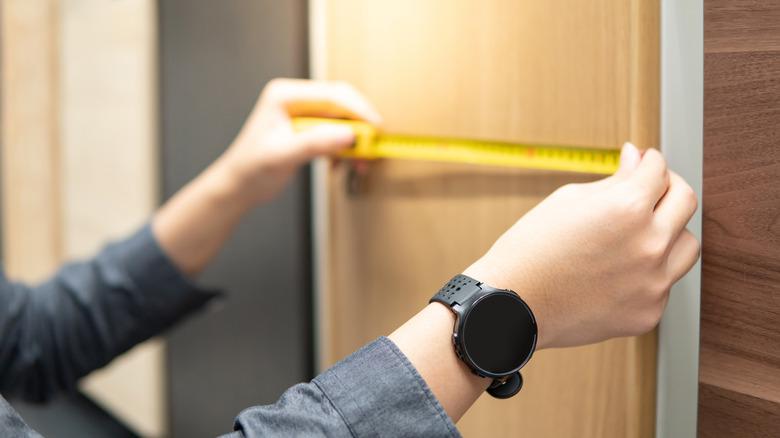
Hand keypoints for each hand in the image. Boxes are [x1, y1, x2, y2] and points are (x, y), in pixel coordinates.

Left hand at [217, 78, 381, 205]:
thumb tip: (349, 135)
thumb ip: (316, 142)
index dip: (358, 110)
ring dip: (353, 143)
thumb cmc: (251, 169)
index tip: (376, 127)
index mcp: (286, 95)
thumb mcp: (284, 155)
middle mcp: (296, 100)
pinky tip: (339, 166)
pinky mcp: (308, 130)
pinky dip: (343, 150)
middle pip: (341, 106)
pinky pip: (335, 135)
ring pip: (341, 122)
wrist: (239, 187)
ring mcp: (303, 114)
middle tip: (371, 148)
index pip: (332, 95)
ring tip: (358, 164)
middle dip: (359, 128)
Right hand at [463, 143, 698, 348]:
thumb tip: (637, 159)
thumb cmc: (531, 250)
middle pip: (686, 201)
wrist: (512, 306)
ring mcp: (653, 282)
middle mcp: (649, 244)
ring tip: (639, 234)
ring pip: (687, 245)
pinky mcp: (649, 312)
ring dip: (670, 231)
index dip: (649, 161)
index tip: (642, 163)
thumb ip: (614, 180)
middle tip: (649, 190)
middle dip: (668, 187)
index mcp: (628, 207)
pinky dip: (648, 272)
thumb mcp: (568, 200)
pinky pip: (664, 282)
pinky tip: (618, 271)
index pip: (659, 169)